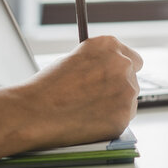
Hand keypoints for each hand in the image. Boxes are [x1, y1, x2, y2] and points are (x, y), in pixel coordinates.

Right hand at [18, 36, 142, 148]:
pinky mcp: (124, 116)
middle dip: (118, 88)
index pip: (133, 58)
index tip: (116, 78)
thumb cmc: (47, 87)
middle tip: (98, 98)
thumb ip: (98, 62)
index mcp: (110, 46)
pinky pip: (124, 118)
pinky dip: (111, 121)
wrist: (34, 113)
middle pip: (132, 79)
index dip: (122, 70)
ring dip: (115, 105)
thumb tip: (108, 71)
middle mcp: (123, 65)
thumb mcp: (73, 59)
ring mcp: (127, 91)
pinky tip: (90, 121)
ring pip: (129, 100)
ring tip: (87, 110)